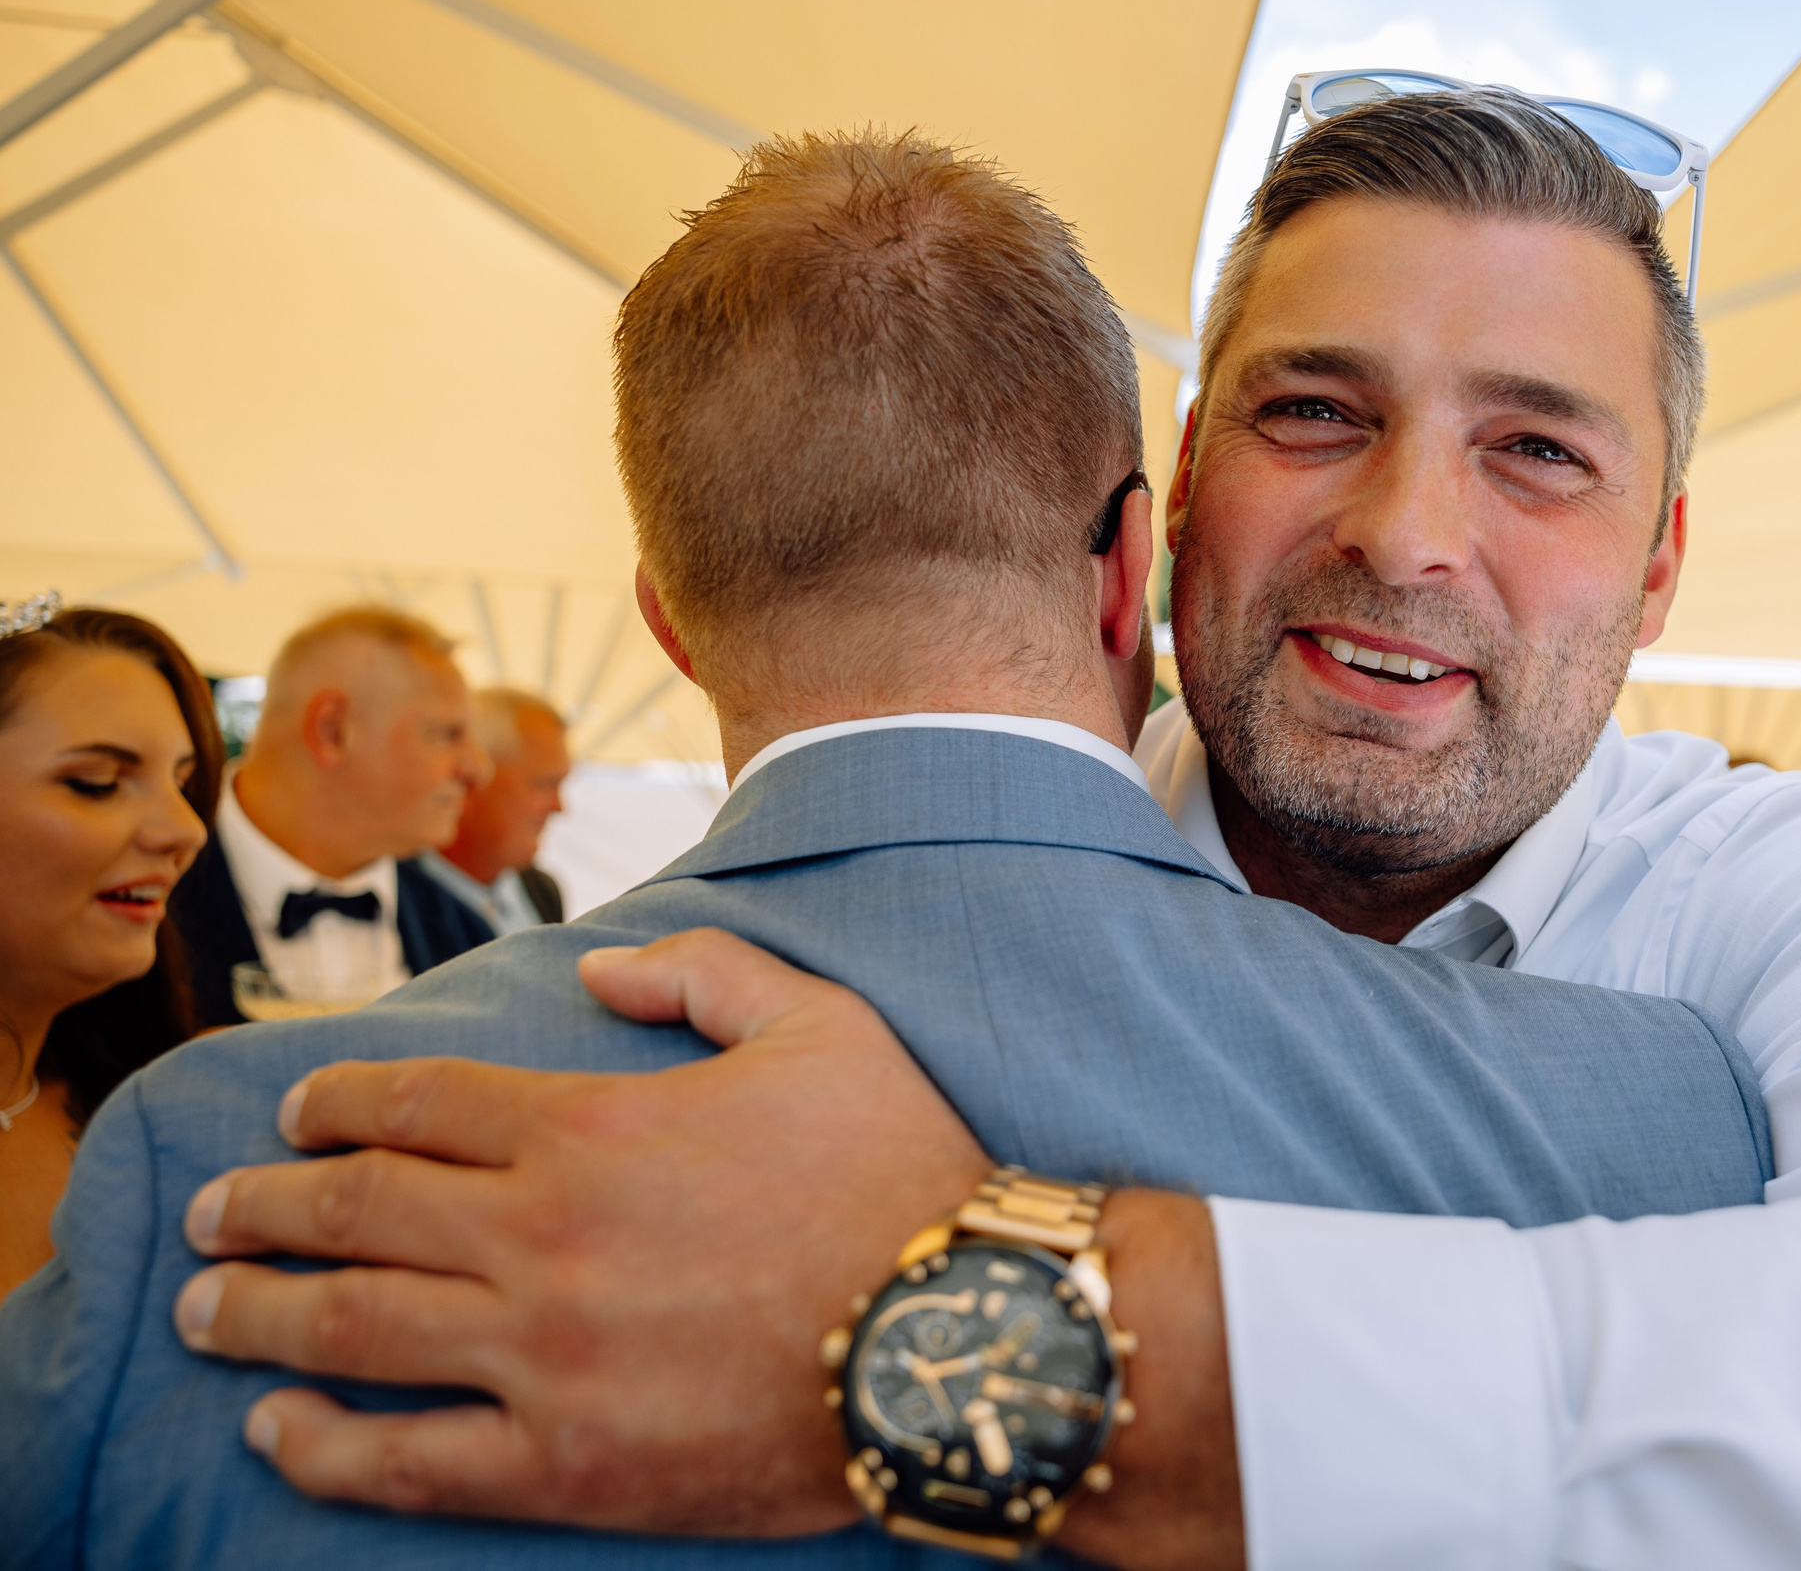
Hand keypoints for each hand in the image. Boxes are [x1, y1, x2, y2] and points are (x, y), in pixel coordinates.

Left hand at [171, 928, 992, 1533]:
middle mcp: (541, 1237)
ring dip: (256, 1312)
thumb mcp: (823, 1024)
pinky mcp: (567, 1465)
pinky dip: (325, 1448)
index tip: (293, 1111)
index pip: (415, 1104)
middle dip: (261, 1204)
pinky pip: (408, 1462)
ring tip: (204, 1308)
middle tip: (213, 1212)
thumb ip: (702, 973)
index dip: (334, 1101)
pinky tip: (277, 1432)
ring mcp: (543, 1357)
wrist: (964, 1337)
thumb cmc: (904, 1172)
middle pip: (352, 1209)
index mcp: (591, 1128)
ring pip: (349, 1328)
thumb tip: (595, 969)